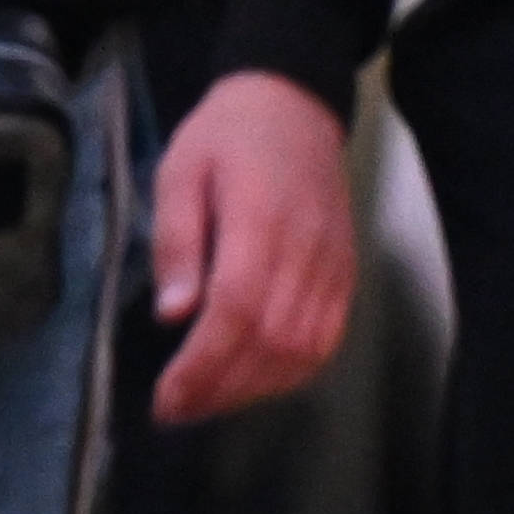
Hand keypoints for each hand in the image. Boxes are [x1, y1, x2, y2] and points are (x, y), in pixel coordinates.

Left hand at [140, 69, 354, 424]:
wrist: (294, 103)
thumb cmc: (227, 135)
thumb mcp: (181, 171)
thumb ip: (176, 240)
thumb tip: (173, 313)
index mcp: (260, 219)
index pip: (237, 310)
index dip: (203, 365)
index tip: (167, 398)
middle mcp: (305, 249)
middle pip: (271, 341)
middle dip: (221, 388)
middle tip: (176, 410)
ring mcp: (333, 264)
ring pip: (303, 349)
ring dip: (254, 388)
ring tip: (208, 401)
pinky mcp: (346, 273)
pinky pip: (327, 339)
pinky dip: (292, 372)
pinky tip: (254, 381)